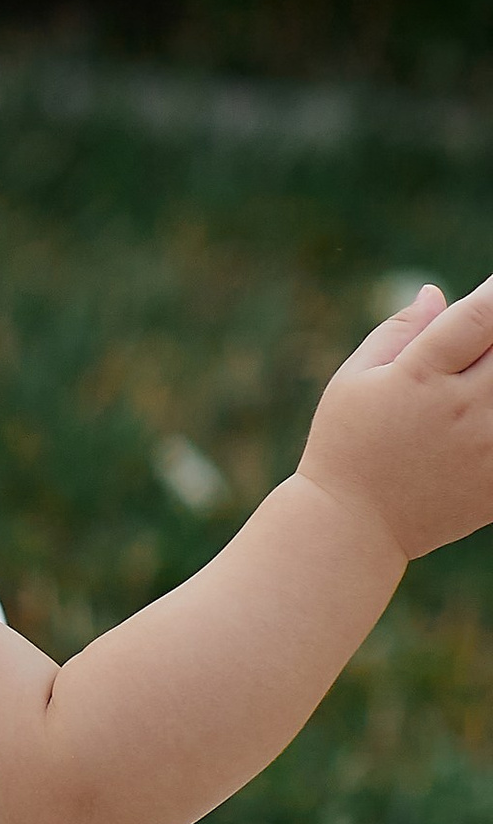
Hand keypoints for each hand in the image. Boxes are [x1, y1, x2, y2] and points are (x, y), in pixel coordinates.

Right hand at [299, 273, 492, 561]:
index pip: (480, 315)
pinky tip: (481, 418)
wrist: (351, 528)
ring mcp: (486, 447)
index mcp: (420, 376)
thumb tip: (436, 294)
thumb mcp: (353, 381)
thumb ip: (398, 333)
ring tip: (477, 387)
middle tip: (484, 349)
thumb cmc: (345, 446)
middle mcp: (461, 409)